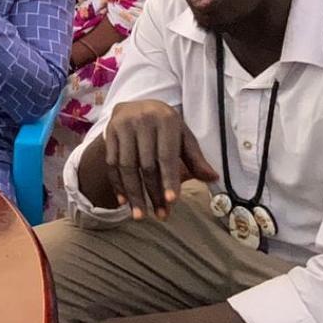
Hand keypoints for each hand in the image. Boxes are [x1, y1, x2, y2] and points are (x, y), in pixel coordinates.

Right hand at [103, 100, 216, 220]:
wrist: (136, 107)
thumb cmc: (165, 127)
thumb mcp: (183, 137)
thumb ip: (196, 158)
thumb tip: (213, 178)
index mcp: (166, 120)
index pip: (167, 155)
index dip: (169, 179)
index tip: (171, 201)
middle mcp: (143, 120)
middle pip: (146, 164)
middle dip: (153, 193)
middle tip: (160, 215)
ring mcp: (123, 126)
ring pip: (126, 167)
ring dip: (133, 194)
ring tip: (140, 215)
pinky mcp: (109, 133)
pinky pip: (112, 164)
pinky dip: (117, 185)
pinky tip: (124, 201)